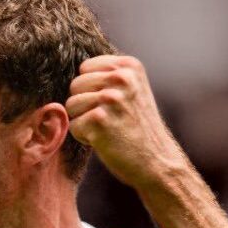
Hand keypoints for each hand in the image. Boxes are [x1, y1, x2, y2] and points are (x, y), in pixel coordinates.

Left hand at [66, 55, 185, 189]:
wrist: (157, 162)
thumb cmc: (138, 128)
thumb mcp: (132, 90)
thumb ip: (109, 75)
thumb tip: (77, 69)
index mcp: (129, 66)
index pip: (85, 68)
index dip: (92, 89)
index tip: (113, 104)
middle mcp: (121, 78)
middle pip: (75, 85)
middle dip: (85, 105)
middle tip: (111, 120)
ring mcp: (110, 98)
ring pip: (71, 105)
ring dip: (84, 122)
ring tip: (109, 129)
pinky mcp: (99, 120)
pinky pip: (73, 126)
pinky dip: (85, 138)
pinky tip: (106, 141)